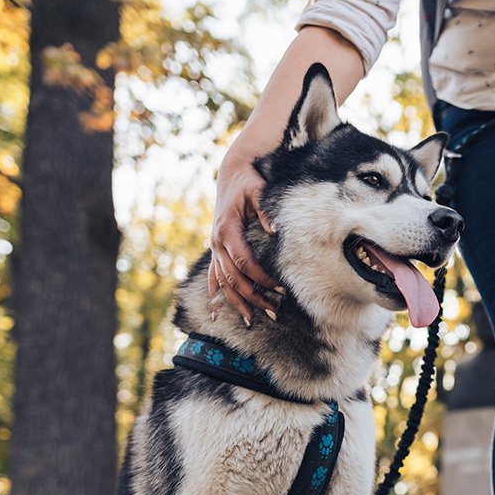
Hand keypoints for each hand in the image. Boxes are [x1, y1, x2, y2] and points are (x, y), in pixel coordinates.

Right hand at [209, 149, 283, 325]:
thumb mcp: (258, 191)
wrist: (232, 174)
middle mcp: (216, 243)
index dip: (261, 278)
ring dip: (237, 303)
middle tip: (274, 312)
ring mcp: (214, 248)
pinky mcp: (215, 250)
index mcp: (227, 231)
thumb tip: (275, 230)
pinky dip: (216, 295)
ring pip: (223, 283)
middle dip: (253, 297)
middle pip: (234, 279)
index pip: (244, 263)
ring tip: (253, 321)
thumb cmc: (248, 182)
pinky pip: (214, 277)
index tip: (280, 289)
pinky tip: (217, 314)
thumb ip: (265, 211)